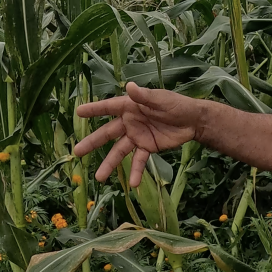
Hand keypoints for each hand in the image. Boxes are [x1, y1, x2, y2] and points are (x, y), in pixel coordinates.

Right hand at [73, 82, 202, 186]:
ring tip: (99, 178)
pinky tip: (133, 184)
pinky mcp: (148, 147)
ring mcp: (137, 136)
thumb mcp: (161, 99)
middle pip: (108, 133)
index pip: (109, 107)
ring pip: (119, 151)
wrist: (194, 121)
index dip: (94, 109)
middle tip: (77, 152)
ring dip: (109, 164)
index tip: (78, 112)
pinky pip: (139, 160)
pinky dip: (136, 172)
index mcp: (131, 106)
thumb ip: (145, 96)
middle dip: (93, 142)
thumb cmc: (177, 105)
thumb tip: (130, 86)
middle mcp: (130, 122)